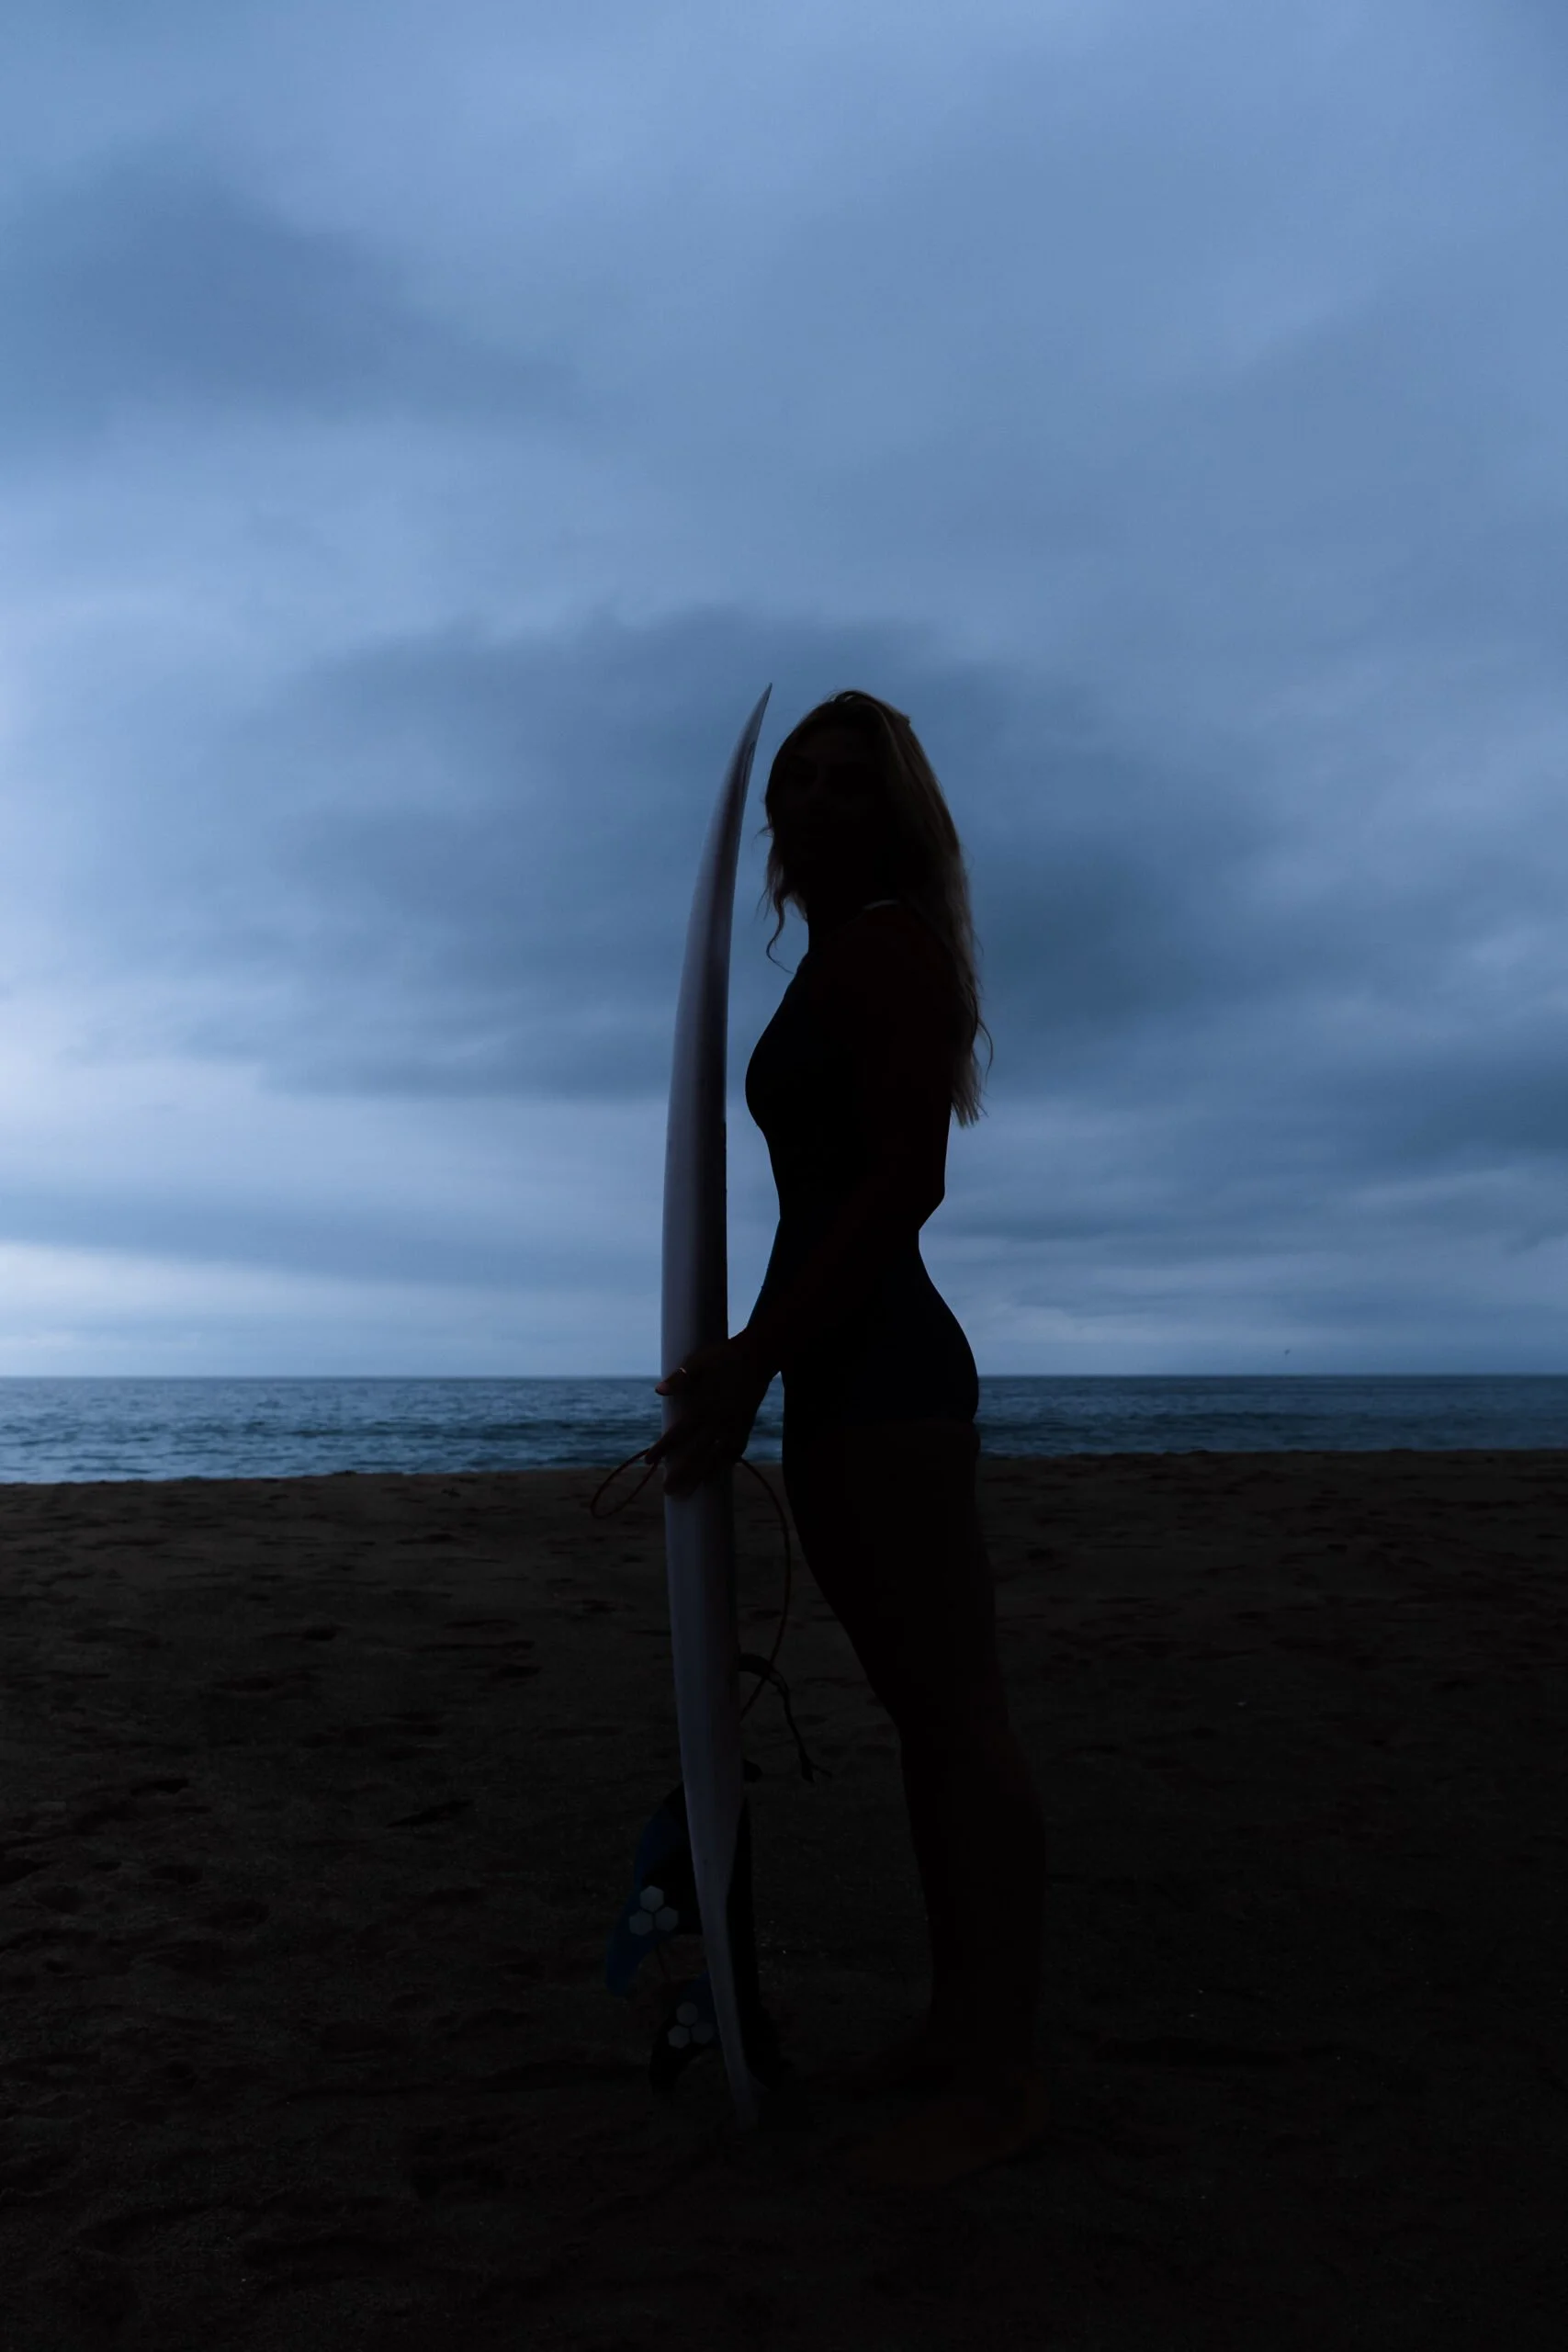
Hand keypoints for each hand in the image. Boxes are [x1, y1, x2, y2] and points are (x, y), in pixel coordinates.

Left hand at [648, 1337, 772, 1497]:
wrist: (758, 1354)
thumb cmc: (724, 1356)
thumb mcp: (699, 1361)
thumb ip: (680, 1378)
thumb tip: (659, 1391)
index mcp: (705, 1407)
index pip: (679, 1433)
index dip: (664, 1448)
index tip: (649, 1462)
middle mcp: (720, 1420)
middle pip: (698, 1453)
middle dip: (683, 1473)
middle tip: (669, 1491)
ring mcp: (735, 1424)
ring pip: (718, 1457)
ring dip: (703, 1474)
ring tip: (691, 1491)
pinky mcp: (746, 1423)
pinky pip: (737, 1448)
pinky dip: (727, 1462)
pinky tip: (719, 1471)